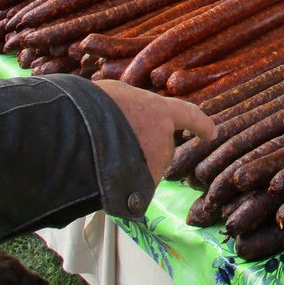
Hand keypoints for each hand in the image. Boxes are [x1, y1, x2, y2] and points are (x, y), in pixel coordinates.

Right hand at [94, 80, 215, 183]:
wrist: (71, 136)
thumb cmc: (89, 107)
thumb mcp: (115, 95)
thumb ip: (132, 107)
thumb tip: (129, 115)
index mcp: (159, 111)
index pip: (189, 116)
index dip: (201, 124)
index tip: (212, 133)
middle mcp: (163, 139)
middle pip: (160, 148)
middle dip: (145, 151)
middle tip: (114, 147)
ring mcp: (153, 166)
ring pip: (145, 169)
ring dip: (131, 168)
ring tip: (100, 160)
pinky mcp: (141, 189)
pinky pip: (133, 189)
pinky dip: (122, 186)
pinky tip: (101, 178)